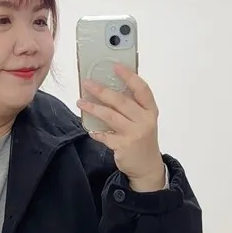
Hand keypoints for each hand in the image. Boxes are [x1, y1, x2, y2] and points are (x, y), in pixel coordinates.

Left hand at [77, 65, 164, 191]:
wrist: (147, 167)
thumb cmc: (142, 139)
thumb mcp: (144, 120)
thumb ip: (132, 107)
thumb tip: (108, 90)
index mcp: (150, 110)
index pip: (141, 89)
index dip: (129, 76)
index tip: (115, 66)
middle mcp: (144, 120)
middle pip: (121, 101)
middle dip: (102, 91)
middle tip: (87, 83)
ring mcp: (134, 134)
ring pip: (110, 116)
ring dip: (93, 108)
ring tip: (81, 102)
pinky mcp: (124, 146)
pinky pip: (105, 136)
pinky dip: (96, 132)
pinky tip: (90, 129)